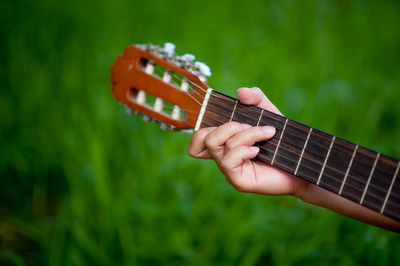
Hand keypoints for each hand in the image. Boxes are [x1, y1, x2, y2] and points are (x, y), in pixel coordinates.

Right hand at [188, 87, 308, 196]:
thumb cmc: (283, 141)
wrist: (303, 162)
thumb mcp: (270, 113)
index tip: (226, 116)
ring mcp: (229, 170)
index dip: (201, 126)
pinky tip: (259, 150)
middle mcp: (224, 157)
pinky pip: (228, 160)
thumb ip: (256, 99)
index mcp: (226, 143)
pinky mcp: (238, 181)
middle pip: (201, 138)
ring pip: (218, 145)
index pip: (197, 140)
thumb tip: (241, 92)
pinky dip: (244, 149)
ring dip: (244, 134)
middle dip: (227, 125)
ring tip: (266, 134)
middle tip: (249, 125)